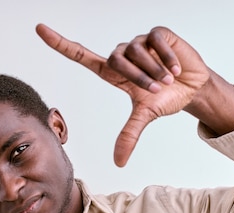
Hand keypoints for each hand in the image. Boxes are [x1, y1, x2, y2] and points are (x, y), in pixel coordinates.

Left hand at [36, 24, 210, 166]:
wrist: (193, 87)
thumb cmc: (165, 98)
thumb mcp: (145, 116)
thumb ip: (129, 135)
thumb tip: (118, 162)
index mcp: (113, 72)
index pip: (81, 55)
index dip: (60, 43)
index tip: (40, 29)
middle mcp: (123, 54)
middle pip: (116, 60)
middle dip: (138, 77)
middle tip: (156, 89)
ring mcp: (140, 42)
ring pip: (137, 51)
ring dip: (154, 69)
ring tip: (168, 79)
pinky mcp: (157, 34)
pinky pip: (156, 41)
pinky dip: (167, 58)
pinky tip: (175, 69)